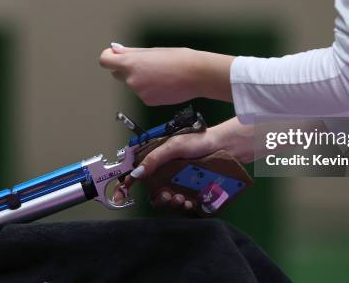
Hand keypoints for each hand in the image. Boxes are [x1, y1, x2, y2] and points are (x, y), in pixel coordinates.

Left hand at [99, 43, 233, 105]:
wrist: (197, 75)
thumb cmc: (178, 59)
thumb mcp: (153, 51)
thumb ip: (131, 53)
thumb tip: (116, 51)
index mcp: (131, 63)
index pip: (105, 61)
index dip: (109, 57)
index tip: (115, 56)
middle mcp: (132, 79)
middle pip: (118, 74)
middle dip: (126, 69)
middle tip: (146, 64)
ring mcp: (139, 92)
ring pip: (133, 84)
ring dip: (142, 79)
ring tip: (162, 74)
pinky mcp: (148, 101)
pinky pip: (144, 93)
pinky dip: (151, 89)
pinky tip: (165, 83)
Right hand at [113, 117, 253, 210]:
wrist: (228, 147)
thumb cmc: (200, 141)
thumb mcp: (174, 146)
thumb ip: (155, 158)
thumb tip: (136, 173)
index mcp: (161, 160)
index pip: (140, 173)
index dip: (127, 185)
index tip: (120, 196)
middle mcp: (170, 172)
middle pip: (154, 192)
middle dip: (158, 197)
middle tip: (167, 195)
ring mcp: (183, 182)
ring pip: (170, 200)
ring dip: (172, 202)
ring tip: (182, 199)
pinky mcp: (196, 191)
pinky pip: (186, 204)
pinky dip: (186, 206)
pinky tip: (191, 202)